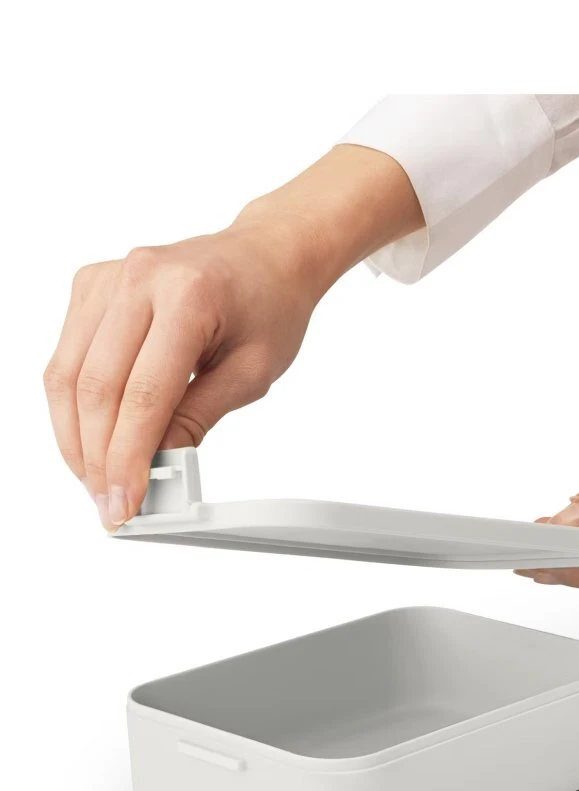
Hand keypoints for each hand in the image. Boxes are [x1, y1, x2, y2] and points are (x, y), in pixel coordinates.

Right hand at [43, 144, 422, 528]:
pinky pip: (67, 353)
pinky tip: (91, 435)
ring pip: (65, 373)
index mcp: (188, 298)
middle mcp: (139, 279)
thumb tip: (156, 469)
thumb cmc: (269, 307)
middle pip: (95, 387)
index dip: (127, 459)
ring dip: (75, 436)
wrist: (267, 255)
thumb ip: (198, 418)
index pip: (143, 396)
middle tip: (108, 502)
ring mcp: (109, 277)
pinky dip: (73, 403)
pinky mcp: (92, 284)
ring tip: (96, 478)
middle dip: (96, 457)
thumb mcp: (252, 373)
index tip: (125, 503)